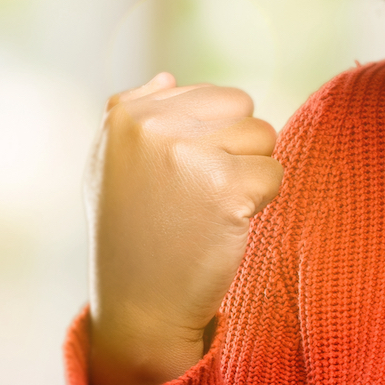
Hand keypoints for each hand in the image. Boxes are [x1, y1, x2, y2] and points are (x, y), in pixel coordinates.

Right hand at [84, 73, 281, 384]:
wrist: (140, 307)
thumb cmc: (129, 235)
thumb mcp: (109, 166)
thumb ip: (133, 115)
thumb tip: (168, 77)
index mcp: (127, 114)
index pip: (215, 97)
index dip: (213, 140)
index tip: (182, 180)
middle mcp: (153, 126)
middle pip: (245, 112)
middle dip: (238, 150)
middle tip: (202, 196)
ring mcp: (189, 154)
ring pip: (264, 138)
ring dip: (251, 175)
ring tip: (211, 210)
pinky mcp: (226, 188)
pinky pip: (274, 174)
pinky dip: (261, 203)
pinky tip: (225, 227)